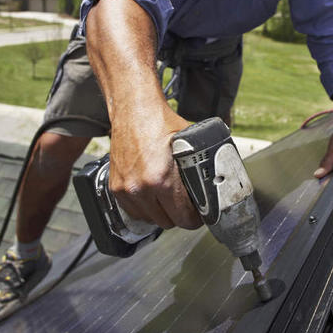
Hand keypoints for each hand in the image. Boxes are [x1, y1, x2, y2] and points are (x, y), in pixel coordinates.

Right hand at [108, 105, 202, 229]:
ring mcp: (126, 189)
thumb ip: (201, 167)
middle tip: (186, 205)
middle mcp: (140, 188)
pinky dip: (144, 208)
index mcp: (161, 179)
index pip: (183, 218)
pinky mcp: (115, 188)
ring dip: (161, 213)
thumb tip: (217, 183)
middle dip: (179, 215)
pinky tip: (153, 196)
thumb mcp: (191, 144)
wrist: (134, 110)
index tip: (199, 214)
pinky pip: (134, 212)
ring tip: (169, 199)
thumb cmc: (161, 123)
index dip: (195, 218)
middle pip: (167, 222)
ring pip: (150, 219)